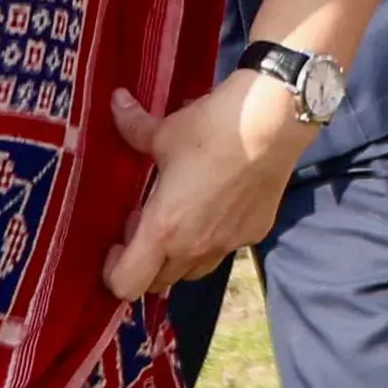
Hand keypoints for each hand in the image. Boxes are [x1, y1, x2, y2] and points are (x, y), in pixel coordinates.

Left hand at [102, 71, 306, 297]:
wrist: (274, 121)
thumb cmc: (213, 128)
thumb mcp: (165, 132)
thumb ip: (133, 127)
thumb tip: (116, 103)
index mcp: (164, 229)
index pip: (126, 284)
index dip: (112, 270)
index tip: (117, 241)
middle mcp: (195, 247)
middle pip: (158, 283)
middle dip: (145, 260)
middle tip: (147, 219)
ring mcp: (228, 244)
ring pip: (192, 271)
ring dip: (177, 255)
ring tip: (180, 214)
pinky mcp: (254, 233)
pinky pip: (224, 249)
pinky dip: (212, 237)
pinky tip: (216, 201)